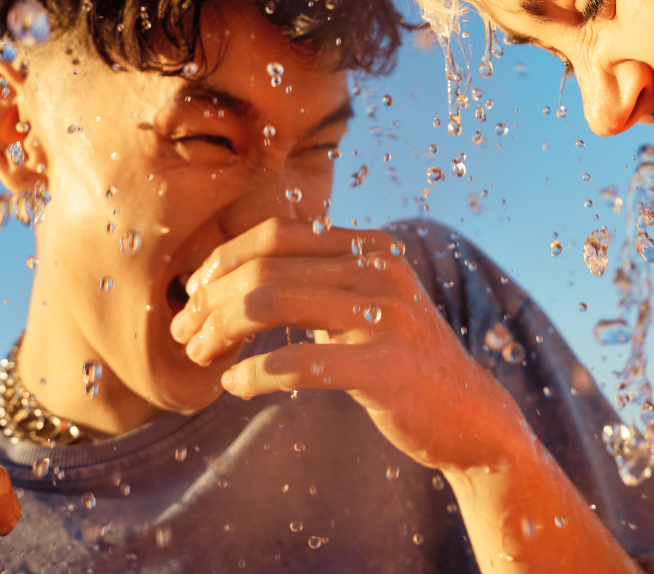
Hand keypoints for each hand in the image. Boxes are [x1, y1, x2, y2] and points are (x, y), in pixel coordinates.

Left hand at [170, 217, 530, 474]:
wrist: (469, 418)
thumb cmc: (400, 365)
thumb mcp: (365, 308)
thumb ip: (317, 284)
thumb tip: (229, 280)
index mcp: (370, 248)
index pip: (275, 234)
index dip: (223, 261)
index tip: (193, 297)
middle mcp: (379, 270)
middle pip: (265, 266)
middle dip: (210, 301)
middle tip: (184, 335)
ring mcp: (385, 315)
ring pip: (271, 302)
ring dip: (220, 331)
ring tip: (200, 357)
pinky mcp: (384, 365)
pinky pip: (297, 363)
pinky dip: (252, 373)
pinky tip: (234, 384)